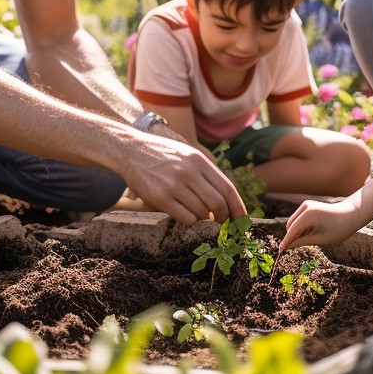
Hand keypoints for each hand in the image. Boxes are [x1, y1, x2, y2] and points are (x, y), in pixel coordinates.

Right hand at [122, 130, 246, 226]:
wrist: (130, 150)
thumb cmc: (162, 154)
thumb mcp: (188, 154)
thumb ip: (205, 173)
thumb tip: (224, 200)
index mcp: (199, 161)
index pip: (227, 188)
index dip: (238, 207)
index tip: (241, 219)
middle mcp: (189, 172)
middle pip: (218, 204)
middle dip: (223, 218)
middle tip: (220, 223)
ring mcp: (174, 186)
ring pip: (202, 213)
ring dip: (204, 219)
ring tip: (199, 215)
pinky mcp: (160, 198)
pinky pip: (185, 218)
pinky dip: (190, 221)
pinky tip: (185, 215)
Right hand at [279, 198, 361, 252]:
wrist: (350, 214)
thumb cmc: (338, 229)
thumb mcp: (320, 239)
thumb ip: (302, 242)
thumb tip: (287, 246)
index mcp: (308, 215)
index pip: (292, 231)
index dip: (286, 242)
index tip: (280, 252)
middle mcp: (305, 207)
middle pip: (290, 226)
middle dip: (292, 237)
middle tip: (304, 246)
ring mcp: (306, 205)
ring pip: (293, 222)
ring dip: (297, 232)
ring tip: (313, 237)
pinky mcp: (308, 206)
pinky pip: (298, 219)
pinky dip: (301, 227)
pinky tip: (313, 231)